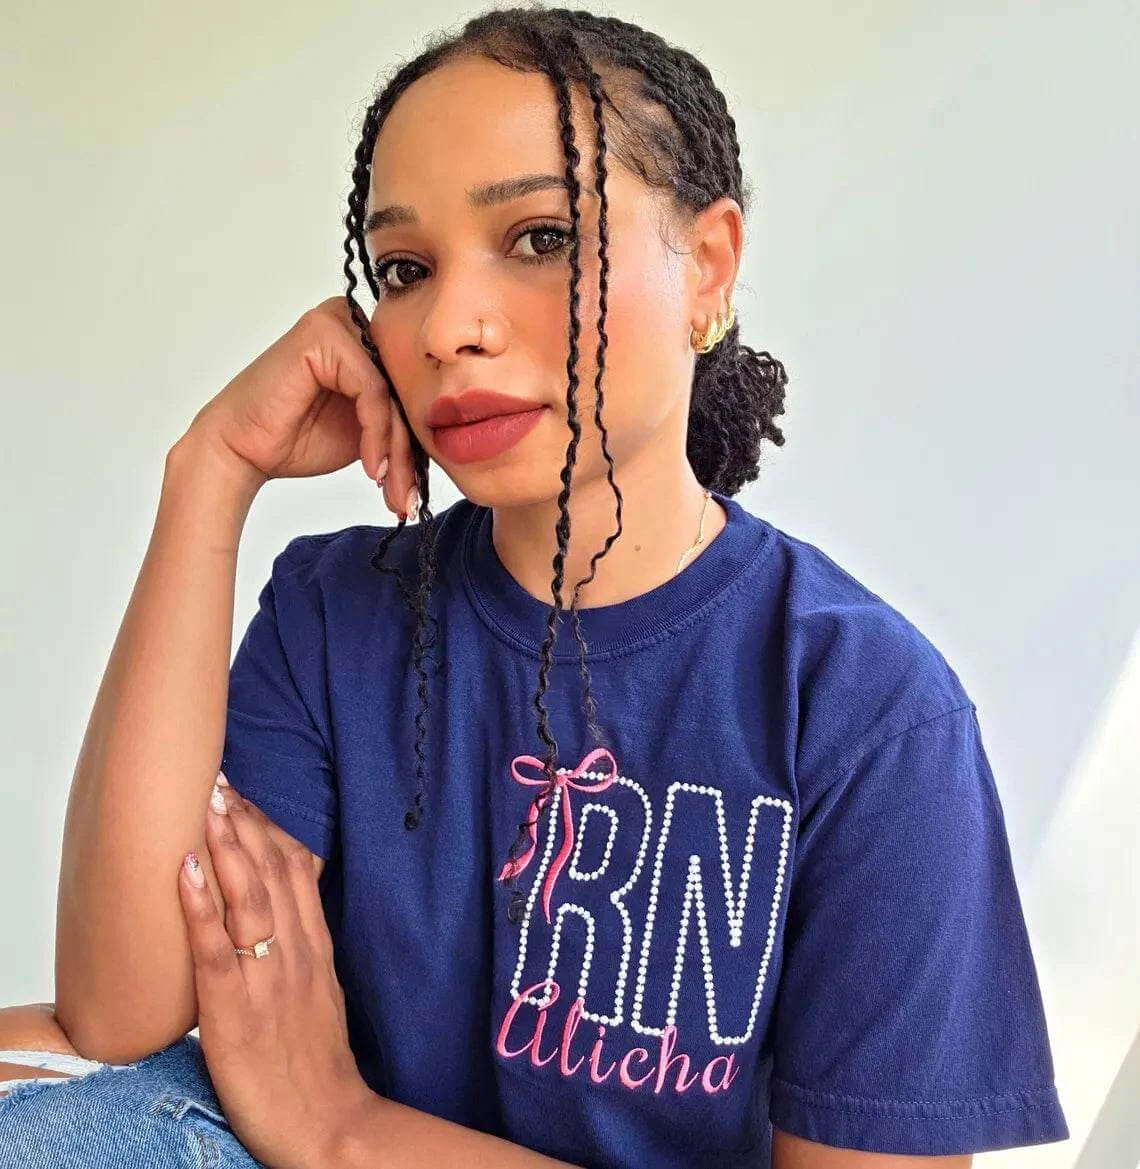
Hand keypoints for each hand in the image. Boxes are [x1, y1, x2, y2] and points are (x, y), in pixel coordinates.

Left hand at [177, 773, 375, 1168]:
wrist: (328, 1122)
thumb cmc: (316, 1061)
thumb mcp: (321, 990)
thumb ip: (304, 945)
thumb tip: (285, 910)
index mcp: (313, 946)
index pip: (294, 870)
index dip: (269, 827)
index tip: (245, 793)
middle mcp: (294, 951)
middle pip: (272, 871)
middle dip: (244, 822)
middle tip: (219, 778)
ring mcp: (266, 977)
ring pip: (248, 898)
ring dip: (226, 847)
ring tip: (205, 803)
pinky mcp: (236, 1011)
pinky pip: (214, 950)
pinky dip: (200, 906)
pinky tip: (185, 871)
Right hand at [183, 295, 416, 515]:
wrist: (244, 451)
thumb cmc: (295, 438)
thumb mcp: (364, 433)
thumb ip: (397, 421)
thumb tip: (443, 436)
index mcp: (365, 341)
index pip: (407, 392)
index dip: (414, 444)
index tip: (413, 490)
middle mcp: (353, 324)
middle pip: (402, 393)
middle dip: (407, 453)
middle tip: (406, 498)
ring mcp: (337, 324)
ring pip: (390, 395)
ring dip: (395, 451)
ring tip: (390, 490)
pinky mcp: (324, 335)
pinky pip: (371, 390)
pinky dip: (376, 434)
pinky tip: (371, 468)